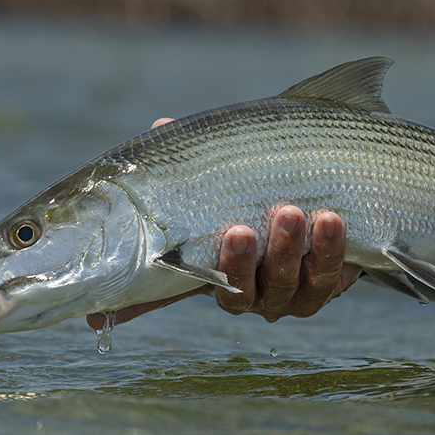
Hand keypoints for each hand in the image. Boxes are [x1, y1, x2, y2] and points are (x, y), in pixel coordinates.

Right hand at [87, 116, 361, 329]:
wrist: (330, 192)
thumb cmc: (264, 185)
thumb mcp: (228, 169)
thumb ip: (196, 155)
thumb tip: (160, 123)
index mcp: (206, 271)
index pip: (163, 293)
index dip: (134, 306)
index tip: (103, 312)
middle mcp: (245, 292)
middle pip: (236, 294)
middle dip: (239, 263)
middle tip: (241, 229)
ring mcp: (288, 293)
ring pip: (285, 287)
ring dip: (287, 251)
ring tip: (292, 211)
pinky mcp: (330, 285)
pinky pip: (330, 278)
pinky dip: (330, 250)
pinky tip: (331, 218)